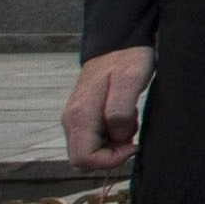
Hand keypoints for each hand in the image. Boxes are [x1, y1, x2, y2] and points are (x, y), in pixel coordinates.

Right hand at [65, 47, 153, 174]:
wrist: (119, 43)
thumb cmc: (127, 59)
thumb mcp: (130, 81)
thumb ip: (120, 112)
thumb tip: (117, 136)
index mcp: (79, 115)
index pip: (83, 159)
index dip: (110, 160)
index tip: (132, 144)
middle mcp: (71, 120)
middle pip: (82, 160)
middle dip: (110, 154)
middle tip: (130, 132)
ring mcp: (75, 119)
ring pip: (89, 151)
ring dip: (113, 144)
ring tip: (129, 120)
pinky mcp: (83, 117)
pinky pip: (94, 139)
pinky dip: (112, 136)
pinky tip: (124, 118)